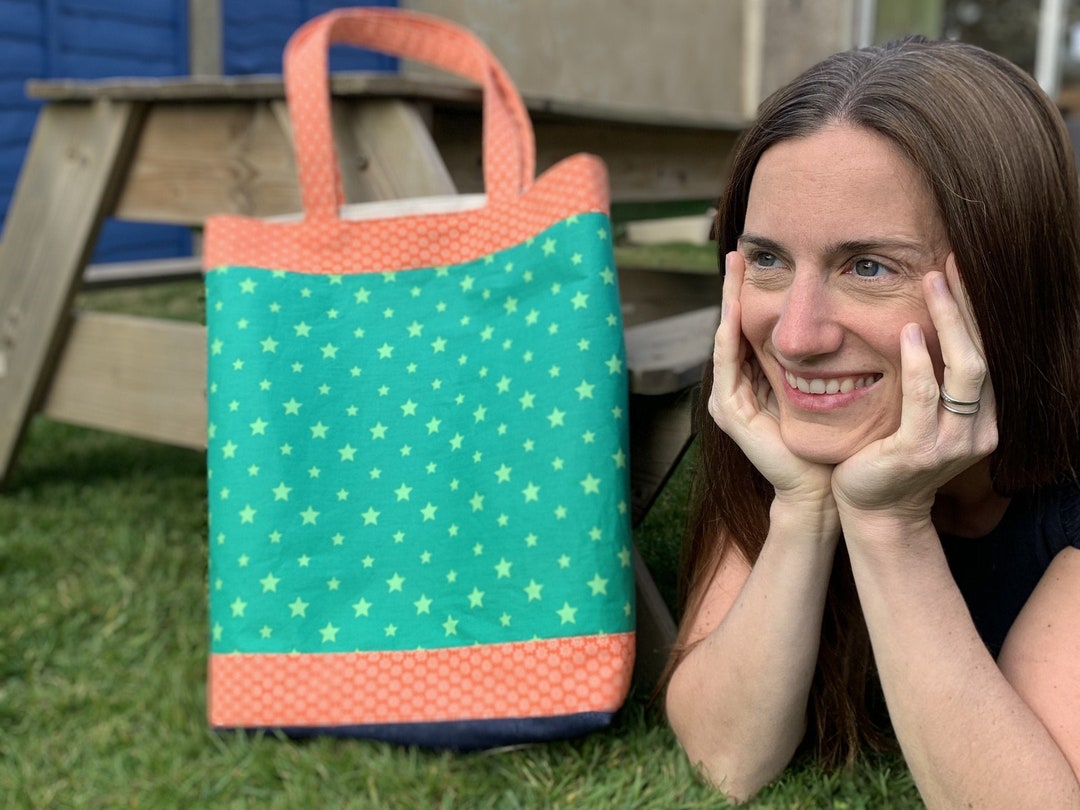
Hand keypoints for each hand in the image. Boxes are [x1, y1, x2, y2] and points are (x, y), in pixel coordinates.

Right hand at [709, 252, 834, 506]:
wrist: (822, 488)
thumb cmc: (833, 441)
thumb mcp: (828, 386)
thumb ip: (826, 359)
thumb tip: (851, 317)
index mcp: (757, 381)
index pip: (752, 328)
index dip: (754, 295)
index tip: (761, 260)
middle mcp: (737, 387)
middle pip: (732, 328)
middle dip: (733, 290)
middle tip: (737, 252)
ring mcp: (728, 400)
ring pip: (725, 340)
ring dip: (726, 304)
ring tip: (732, 271)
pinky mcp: (729, 413)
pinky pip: (727, 366)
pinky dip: (730, 337)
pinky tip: (732, 312)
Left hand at [832, 255, 997, 520]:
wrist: (874, 510)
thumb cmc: (889, 457)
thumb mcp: (918, 416)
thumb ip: (930, 382)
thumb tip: (920, 326)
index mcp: (979, 418)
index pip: (982, 354)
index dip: (972, 313)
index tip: (957, 272)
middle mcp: (977, 430)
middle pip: (981, 354)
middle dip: (965, 307)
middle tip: (947, 266)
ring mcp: (952, 443)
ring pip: (964, 370)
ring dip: (949, 321)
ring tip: (931, 283)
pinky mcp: (919, 451)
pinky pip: (924, 398)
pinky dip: (919, 363)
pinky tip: (911, 332)